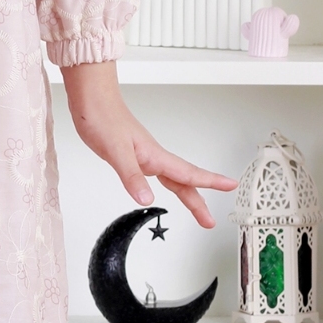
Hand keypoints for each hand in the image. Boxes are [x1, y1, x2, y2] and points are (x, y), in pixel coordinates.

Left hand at [59, 59, 237, 227]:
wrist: (90, 100)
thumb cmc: (102, 117)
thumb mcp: (115, 151)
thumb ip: (131, 176)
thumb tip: (146, 200)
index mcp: (154, 156)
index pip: (188, 173)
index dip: (210, 182)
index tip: (231, 186)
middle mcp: (152, 156)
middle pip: (183, 181)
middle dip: (198, 202)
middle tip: (210, 221)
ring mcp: (143, 155)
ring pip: (171, 178)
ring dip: (185, 193)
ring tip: (196, 209)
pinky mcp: (131, 154)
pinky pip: (157, 173)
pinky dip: (165, 182)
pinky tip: (158, 188)